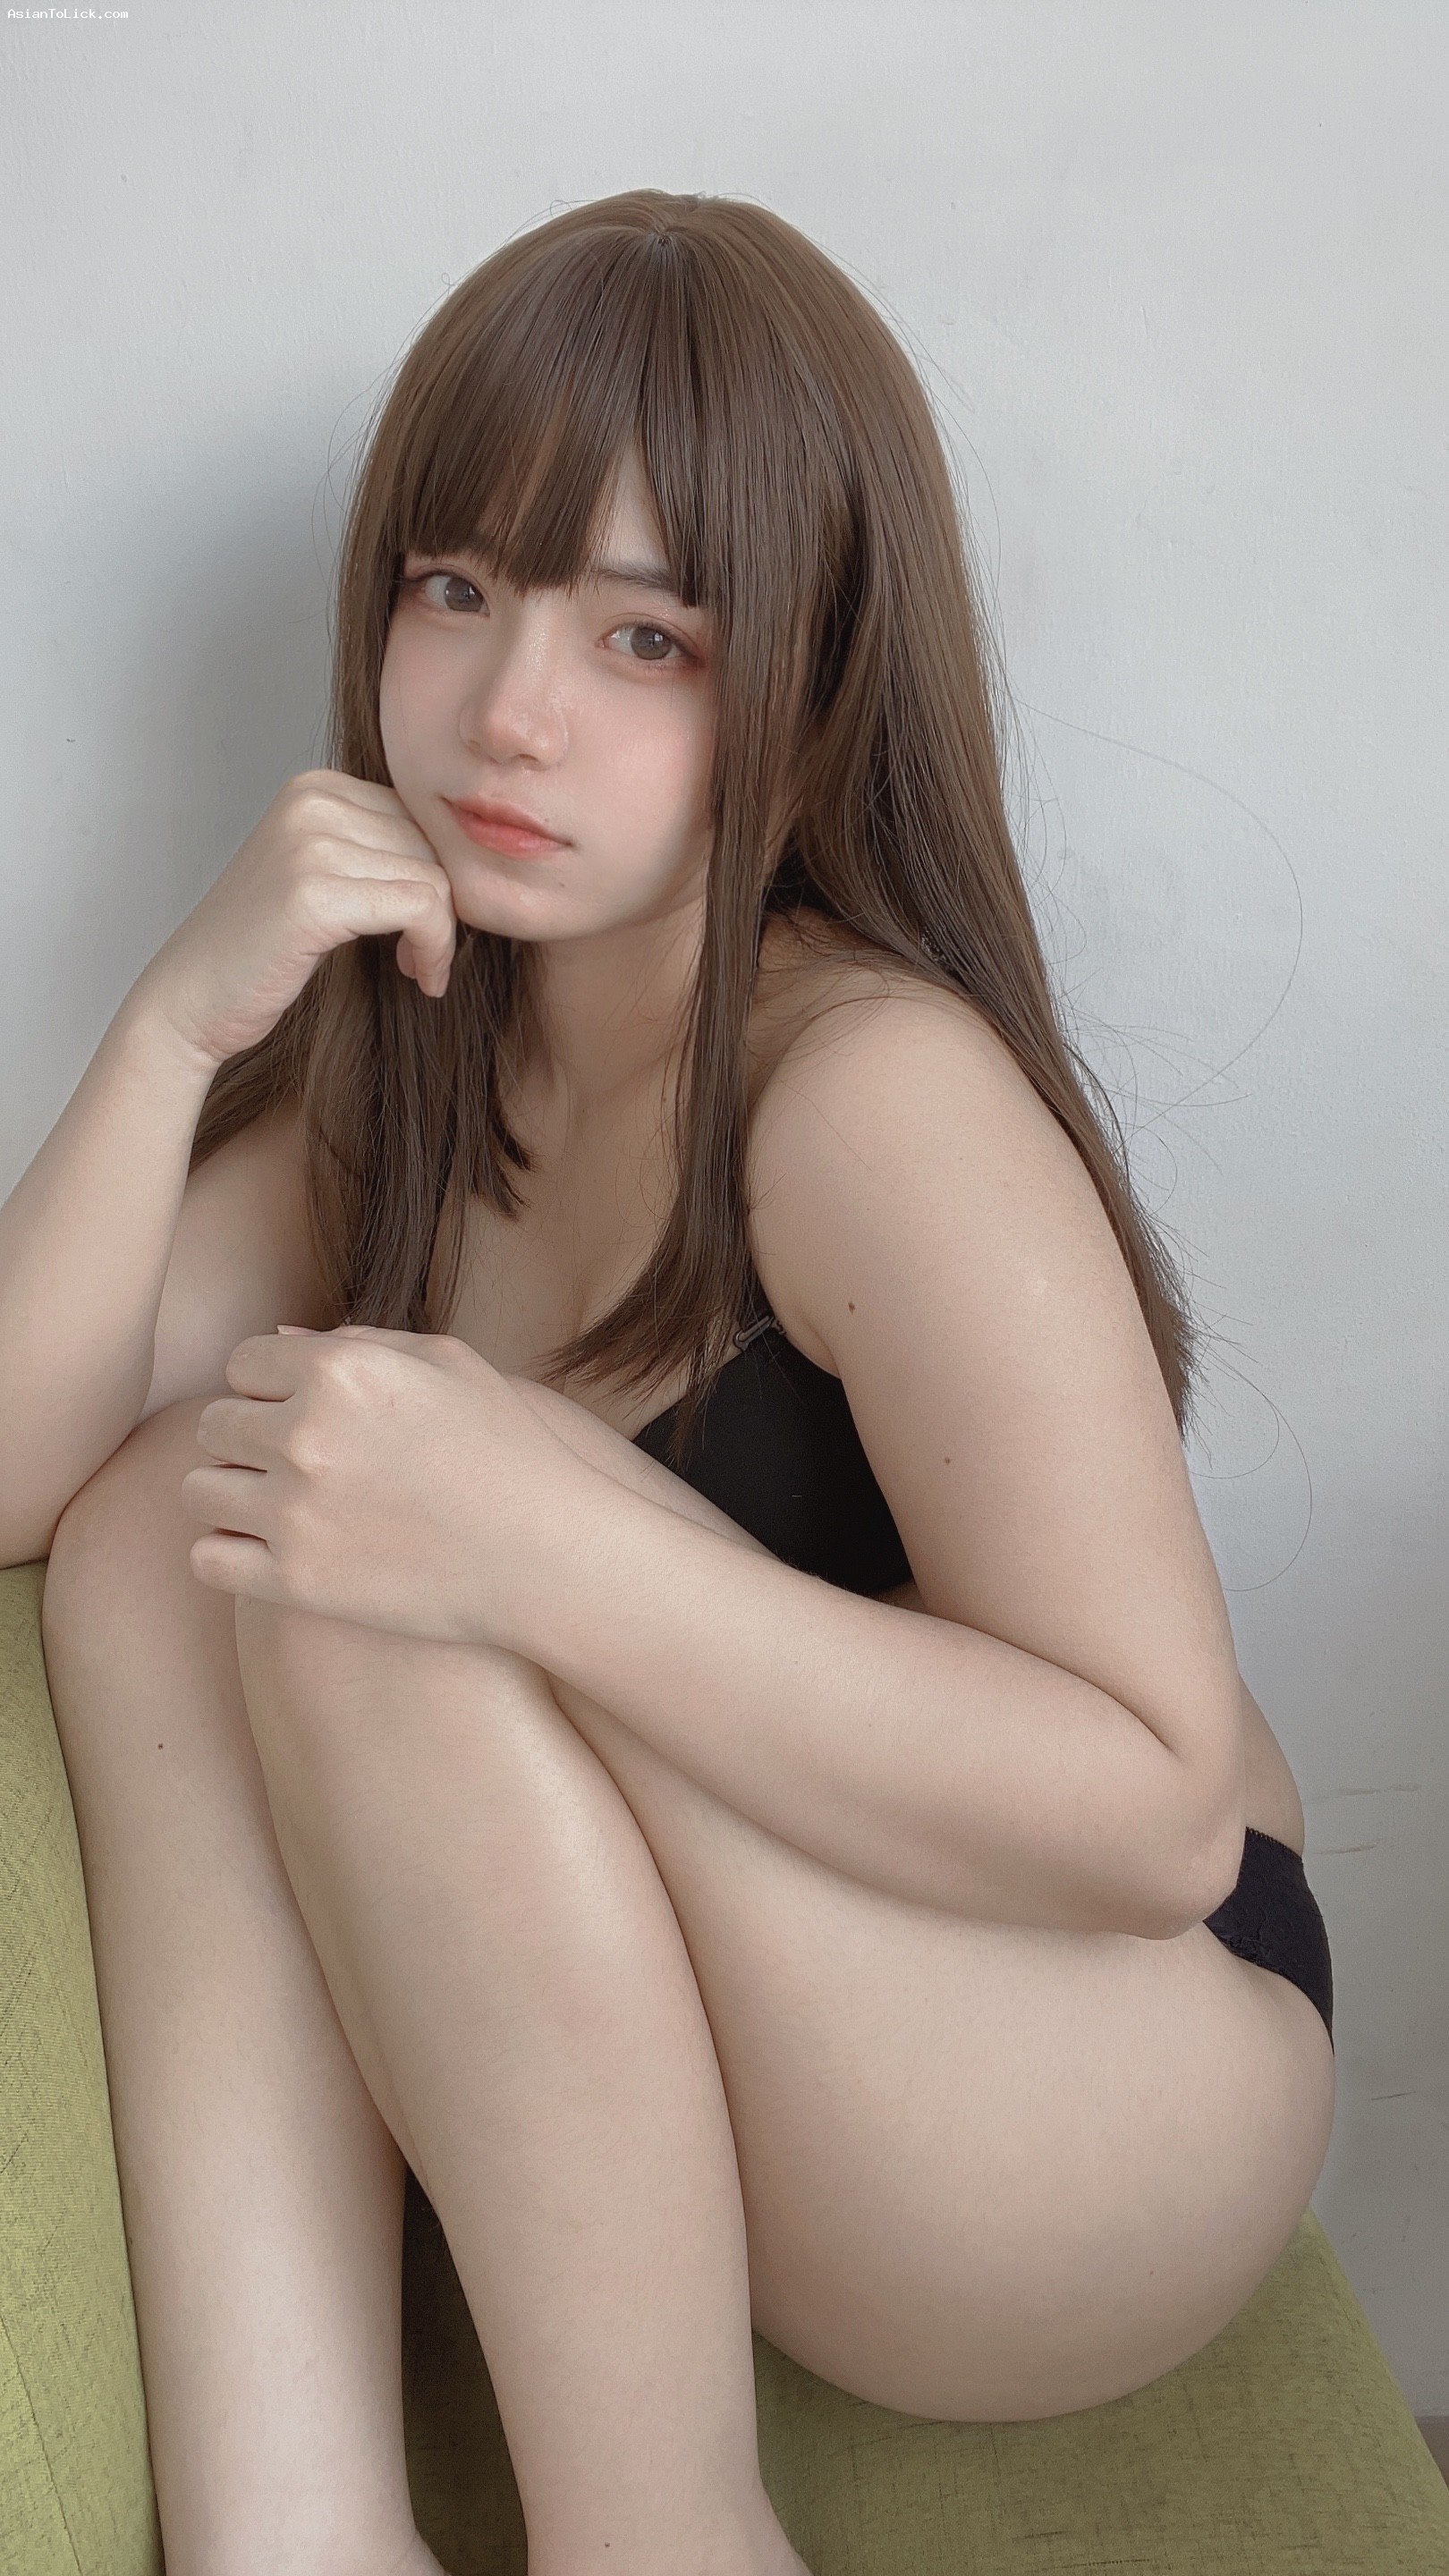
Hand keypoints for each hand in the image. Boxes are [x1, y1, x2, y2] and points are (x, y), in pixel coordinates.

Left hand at [181, 1324, 594, 1648]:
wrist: (551, 1557)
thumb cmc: (509, 1452)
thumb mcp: (452, 1366)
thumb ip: (360, 1343)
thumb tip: (279, 1342)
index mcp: (340, 1370)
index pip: (242, 1365)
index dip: (270, 1388)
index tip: (303, 1415)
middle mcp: (307, 1435)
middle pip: (214, 1426)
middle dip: (247, 1440)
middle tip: (296, 1465)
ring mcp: (296, 1512)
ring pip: (201, 1491)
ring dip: (232, 1496)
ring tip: (280, 1507)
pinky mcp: (296, 1582)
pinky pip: (207, 1559)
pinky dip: (229, 1555)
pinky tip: (271, 1552)